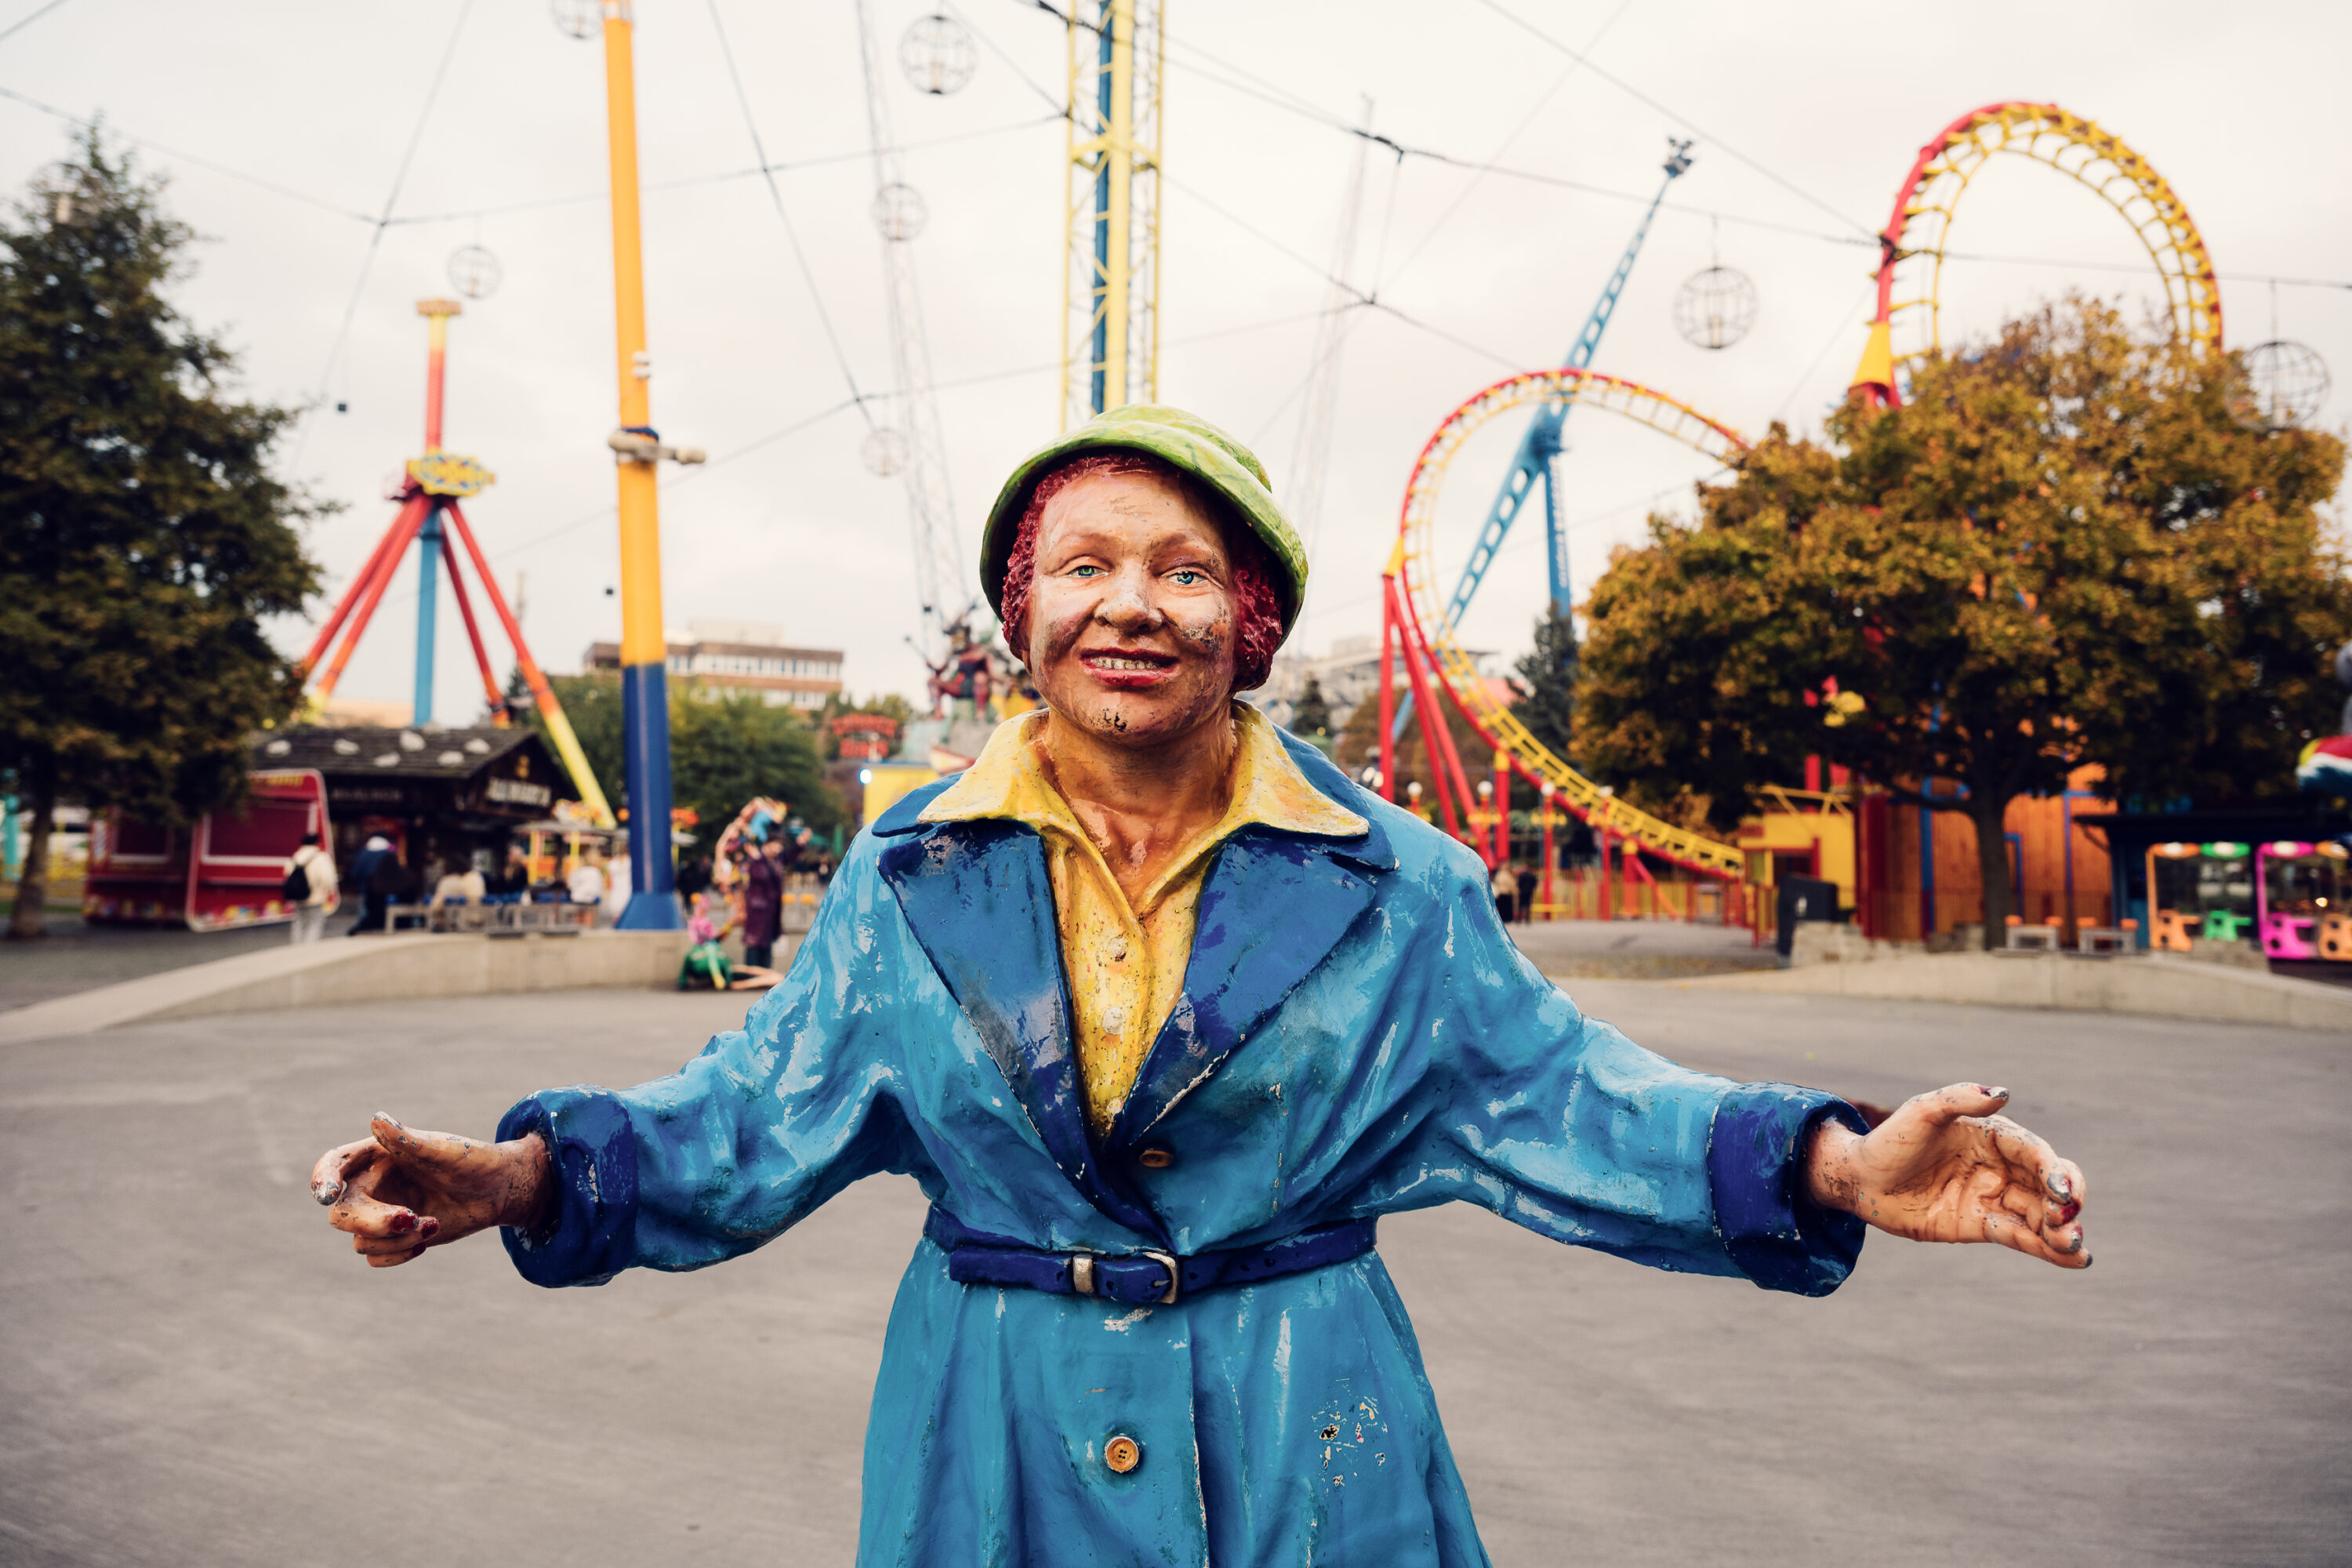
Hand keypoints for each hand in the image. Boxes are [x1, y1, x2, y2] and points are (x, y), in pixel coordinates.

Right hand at [311, 1114, 552, 1268]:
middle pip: (343, 1213)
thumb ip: (408, 1140)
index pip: (335, 1164)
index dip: (323, 1178)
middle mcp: (371, 1184)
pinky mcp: (392, 1237)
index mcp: (376, 1155)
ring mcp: (379, 1212)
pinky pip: (374, 1256)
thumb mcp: (444, 1150)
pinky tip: (427, 1239)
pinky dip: (397, 1254)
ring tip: (434, 1223)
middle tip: (412, 1218)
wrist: (498, 1191)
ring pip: (360, 1239)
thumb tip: (376, 1119)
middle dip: (373, 1221)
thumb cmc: (472, 1162)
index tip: (328, 1195)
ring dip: (396, 1238)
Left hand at [1805, 1084, 2088, 1268]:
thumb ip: (1959, 1099)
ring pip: (2041, 1215)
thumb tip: (2003, 1092)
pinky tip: (2075, 1260)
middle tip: (2066, 1219)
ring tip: (2075, 1247)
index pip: (2035, 1152)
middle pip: (2049, 1184)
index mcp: (1993, 1136)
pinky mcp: (1983, 1225)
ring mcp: (1994, 1197)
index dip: (2054, 1169)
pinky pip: (2022, 1237)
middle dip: (2067, 1201)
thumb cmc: (1891, 1140)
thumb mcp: (1922, 1113)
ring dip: (2063, 1230)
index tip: (2061, 1189)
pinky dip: (2048, 1249)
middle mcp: (2001, 1166)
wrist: (1860, 1180)